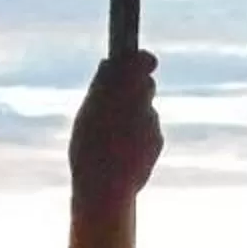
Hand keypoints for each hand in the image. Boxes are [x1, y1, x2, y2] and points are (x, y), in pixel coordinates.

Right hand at [69, 50, 161, 211]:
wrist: (106, 187)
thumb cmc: (89, 147)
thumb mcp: (88, 112)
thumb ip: (102, 85)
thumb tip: (110, 63)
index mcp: (125, 87)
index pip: (142, 60)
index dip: (140, 60)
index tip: (137, 61)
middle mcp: (144, 102)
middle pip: (146, 85)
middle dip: (136, 90)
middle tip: (118, 101)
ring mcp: (153, 123)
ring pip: (147, 111)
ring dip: (134, 118)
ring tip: (113, 135)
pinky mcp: (159, 142)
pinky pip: (150, 132)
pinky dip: (139, 137)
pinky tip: (122, 150)